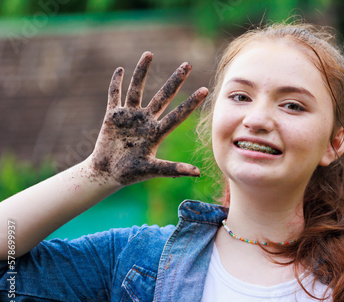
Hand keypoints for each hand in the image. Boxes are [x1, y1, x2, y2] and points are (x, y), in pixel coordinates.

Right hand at [88, 51, 207, 185]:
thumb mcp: (153, 170)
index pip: (178, 114)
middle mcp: (146, 120)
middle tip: (188, 64)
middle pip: (163, 96)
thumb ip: (174, 169)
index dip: (191, 103)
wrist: (107, 174)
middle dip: (175, 80)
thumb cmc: (130, 174)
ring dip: (141, 72)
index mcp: (157, 132)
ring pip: (137, 89)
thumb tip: (198, 173)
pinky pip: (114, 96)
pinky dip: (115, 83)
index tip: (205, 90)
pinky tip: (120, 69)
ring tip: (149, 53)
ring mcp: (129, 116)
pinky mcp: (112, 116)